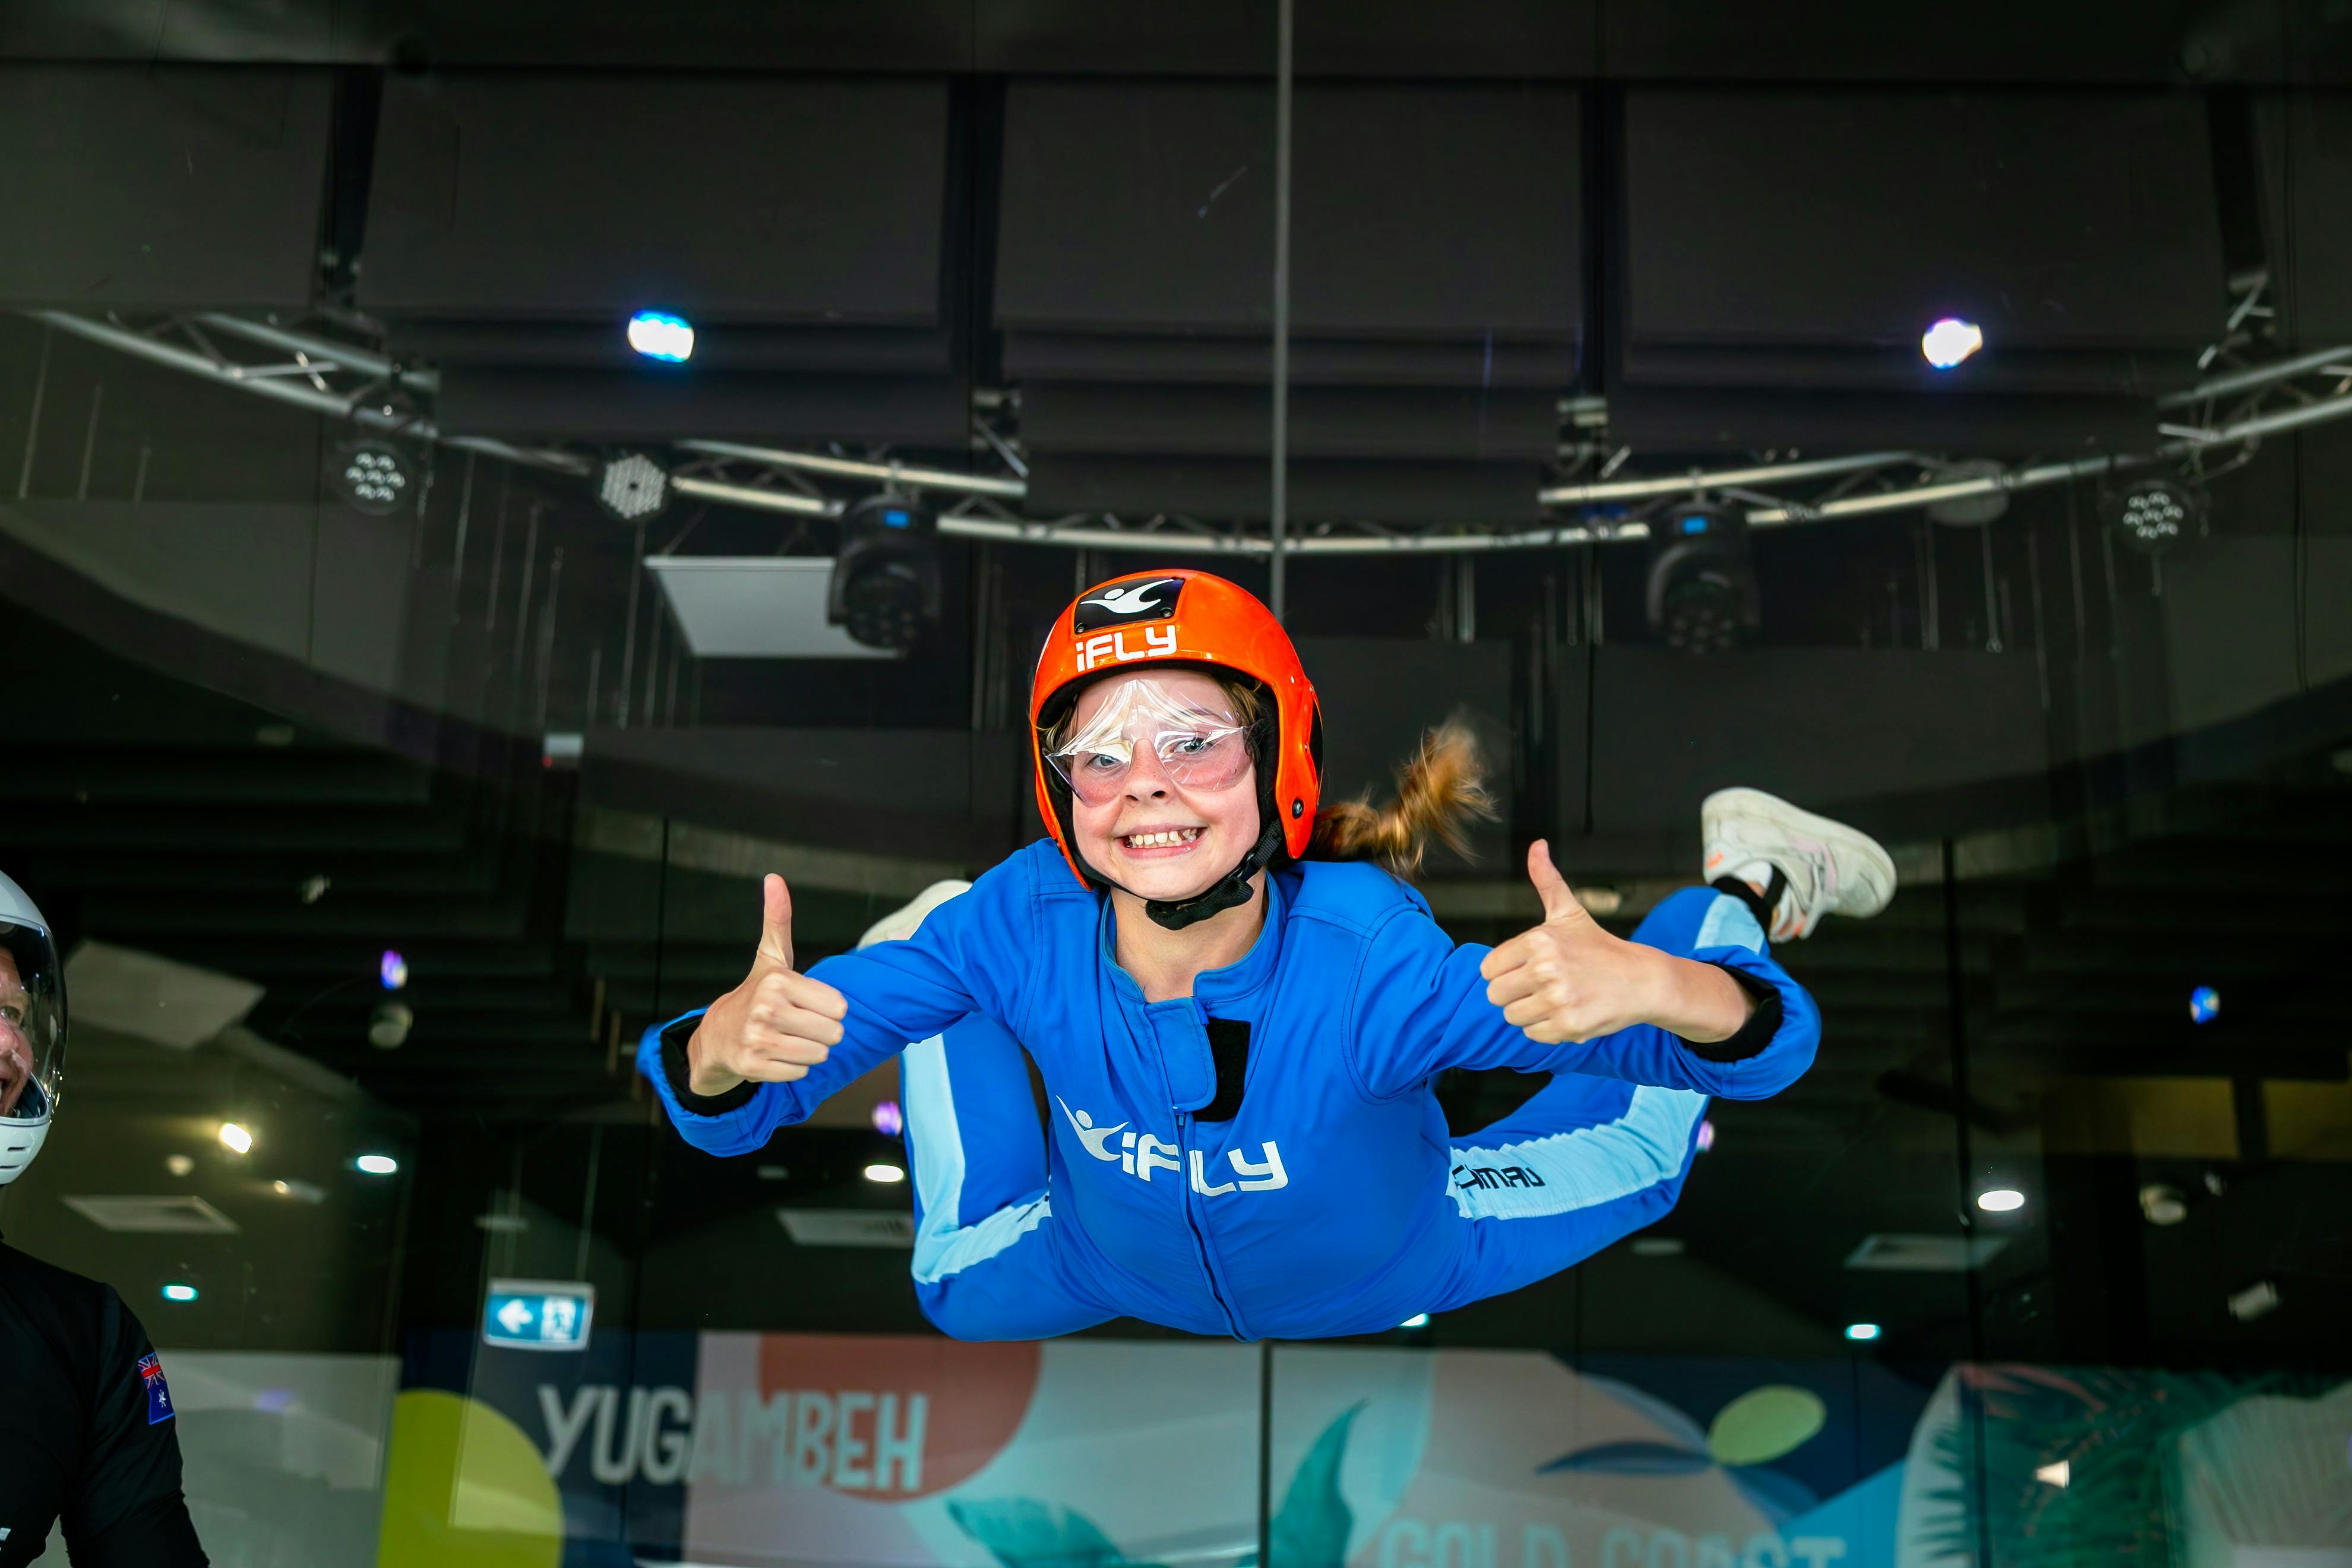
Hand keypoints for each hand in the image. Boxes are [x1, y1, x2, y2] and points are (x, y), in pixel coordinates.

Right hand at [686, 874, 848, 1095]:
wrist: (718, 1035)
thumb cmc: (756, 994)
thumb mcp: (771, 957)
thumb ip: (779, 919)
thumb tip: (774, 877)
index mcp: (779, 981)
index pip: (840, 1007)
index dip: (827, 1008)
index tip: (804, 1003)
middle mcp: (766, 1008)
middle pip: (834, 1033)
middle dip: (821, 1031)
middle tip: (796, 1024)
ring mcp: (758, 1039)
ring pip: (819, 1055)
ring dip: (809, 1050)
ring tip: (786, 1038)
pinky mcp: (753, 1066)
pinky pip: (801, 1072)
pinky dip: (793, 1067)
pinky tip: (774, 1055)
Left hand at [1480, 842, 1669, 1043]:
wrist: (1642, 981)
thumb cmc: (1599, 947)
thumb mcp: (1569, 911)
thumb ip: (1546, 880)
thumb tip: (1537, 844)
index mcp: (1538, 940)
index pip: (1488, 969)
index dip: (1506, 970)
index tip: (1529, 968)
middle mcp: (1545, 969)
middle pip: (1495, 995)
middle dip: (1514, 993)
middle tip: (1541, 986)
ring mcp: (1557, 1000)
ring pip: (1512, 1017)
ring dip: (1530, 1012)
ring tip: (1556, 998)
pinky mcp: (1568, 1026)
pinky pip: (1532, 1034)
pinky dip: (1546, 1029)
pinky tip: (1567, 1013)